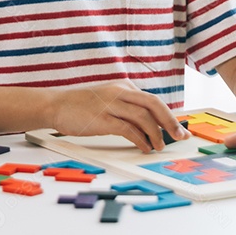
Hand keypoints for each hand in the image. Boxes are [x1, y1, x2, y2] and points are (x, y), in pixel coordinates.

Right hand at [51, 81, 188, 153]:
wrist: (55, 105)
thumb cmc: (80, 106)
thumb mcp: (107, 100)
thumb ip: (126, 107)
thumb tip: (149, 125)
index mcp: (122, 87)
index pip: (152, 100)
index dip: (168, 116)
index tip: (178, 129)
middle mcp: (119, 92)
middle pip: (153, 104)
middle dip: (170, 122)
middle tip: (180, 136)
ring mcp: (110, 104)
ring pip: (143, 116)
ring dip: (156, 133)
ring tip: (159, 146)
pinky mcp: (102, 118)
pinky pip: (128, 129)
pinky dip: (140, 139)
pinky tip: (144, 147)